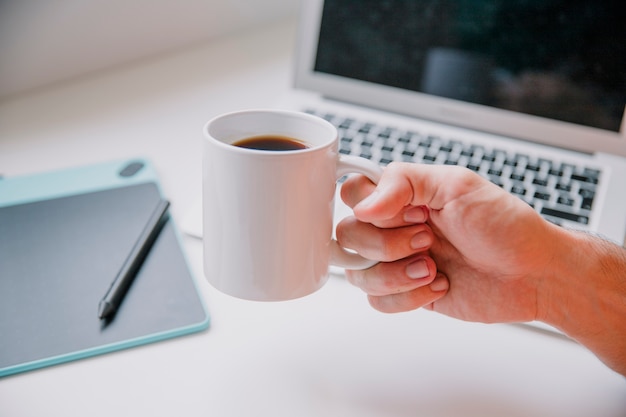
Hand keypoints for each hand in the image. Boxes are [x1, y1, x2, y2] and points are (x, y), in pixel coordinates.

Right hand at [337, 162, 557, 322]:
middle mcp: (394, 227)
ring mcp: (398, 262)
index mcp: (403, 196)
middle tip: (426, 239)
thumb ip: (403, 182)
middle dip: (386, 244)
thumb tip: (362, 205)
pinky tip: (438, 285)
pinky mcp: (406, 293)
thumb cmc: (505, 225)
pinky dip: (406, 298)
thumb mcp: (458, 185)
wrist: (533, 274)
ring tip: (431, 266)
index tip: (408, 212)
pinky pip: (376, 302)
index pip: (352, 194)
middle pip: (347, 236)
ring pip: (357, 274)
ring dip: (395, 274)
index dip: (369, 207)